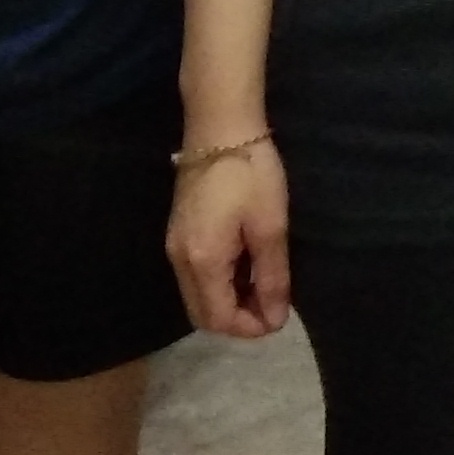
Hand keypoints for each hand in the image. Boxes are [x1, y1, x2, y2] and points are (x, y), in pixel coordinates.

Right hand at [168, 138, 294, 339]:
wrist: (219, 126)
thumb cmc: (250, 174)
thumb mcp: (270, 227)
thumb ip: (272, 277)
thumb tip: (276, 318)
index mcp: (201, 262)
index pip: (218, 319)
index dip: (249, 328)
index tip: (279, 317)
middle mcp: (179, 261)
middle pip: (202, 314)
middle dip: (237, 319)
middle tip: (271, 305)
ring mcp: (174, 246)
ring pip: (197, 296)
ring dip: (228, 301)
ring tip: (263, 285)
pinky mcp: (178, 232)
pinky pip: (195, 275)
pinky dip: (219, 282)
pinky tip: (245, 266)